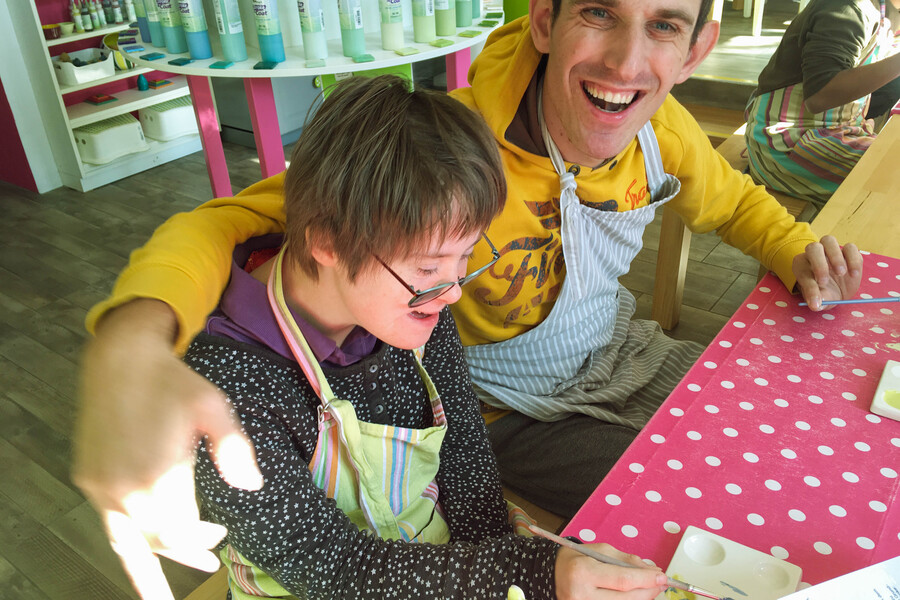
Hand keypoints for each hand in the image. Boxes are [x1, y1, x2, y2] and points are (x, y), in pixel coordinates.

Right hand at [73, 299, 263, 599]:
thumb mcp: (215, 407)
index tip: (219, 535)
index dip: (199, 542)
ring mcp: (99, 484)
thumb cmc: (173, 381)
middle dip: (182, 552)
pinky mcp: (88, 476)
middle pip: (154, 541)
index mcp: (156, 474)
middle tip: (208, 559)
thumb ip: (235, 449)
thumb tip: (253, 486)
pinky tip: (144, 546)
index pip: (178, 532)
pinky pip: (110, 521)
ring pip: (124, 540)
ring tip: (158, 597)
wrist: (120, 358)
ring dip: (146, 566)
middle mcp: (122, 487)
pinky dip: (129, 539)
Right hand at [554, 544, 666, 598]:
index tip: (662, 576)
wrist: (551, 574)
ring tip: (649, 587)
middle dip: (649, 591)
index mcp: (583, 572)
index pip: (622, 580)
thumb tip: (651, 570)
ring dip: (642, 598)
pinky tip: (636, 594)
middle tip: (662, 583)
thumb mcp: (599, 550)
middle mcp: (582, 594)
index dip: (645, 580)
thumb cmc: (576, 559)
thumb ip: (626, 560)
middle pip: (627, 599)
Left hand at [792, 235, 862, 310]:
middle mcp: (814, 254)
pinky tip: (853, 274)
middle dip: (819, 264)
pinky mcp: (848, 252)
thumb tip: (816, 305)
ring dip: (835, 257)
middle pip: (813, 248)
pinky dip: (853, 259)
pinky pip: (850, 248)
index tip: (816, 300)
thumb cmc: (824, 294)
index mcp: (801, 265)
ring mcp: (831, 251)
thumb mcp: (820, 299)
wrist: (839, 291)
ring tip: (841, 274)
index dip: (808, 285)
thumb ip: (817, 300)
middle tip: (825, 281)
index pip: (801, 268)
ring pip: (829, 241)